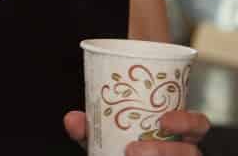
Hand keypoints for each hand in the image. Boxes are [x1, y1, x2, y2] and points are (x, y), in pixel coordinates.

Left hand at [65, 106, 209, 152]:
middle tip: (134, 150)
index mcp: (176, 135)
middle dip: (167, 150)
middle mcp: (185, 152)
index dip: (188, 122)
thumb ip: (89, 129)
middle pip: (192, 151)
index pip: (197, 125)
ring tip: (132, 155)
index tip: (164, 121)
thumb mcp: (105, 139)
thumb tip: (73, 119)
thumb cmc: (122, 148)